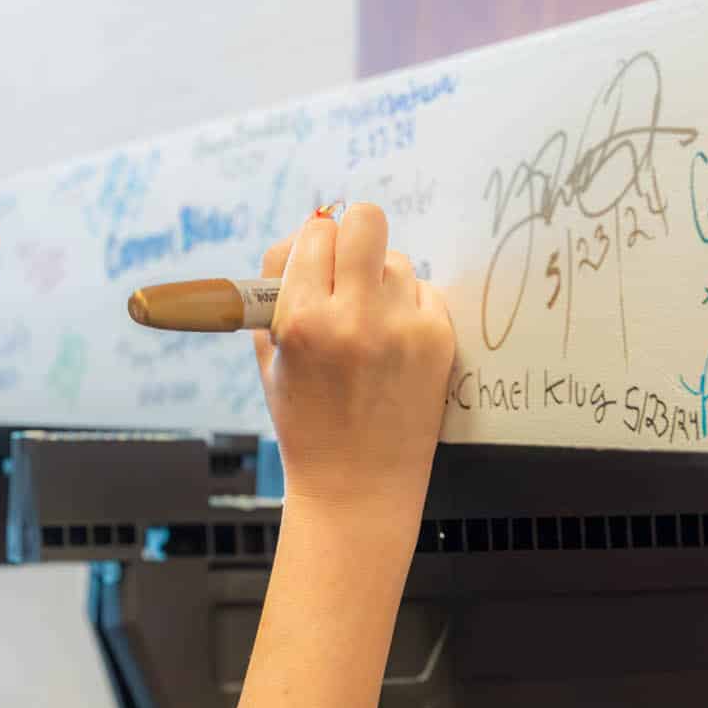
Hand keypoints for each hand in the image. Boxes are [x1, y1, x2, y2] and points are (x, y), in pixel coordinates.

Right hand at [253, 203, 455, 513]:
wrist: (357, 487)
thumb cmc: (306, 422)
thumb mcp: (270, 357)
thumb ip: (276, 291)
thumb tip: (306, 231)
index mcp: (301, 321)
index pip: (314, 233)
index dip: (312, 246)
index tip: (313, 264)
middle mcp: (354, 318)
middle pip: (365, 220)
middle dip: (353, 233)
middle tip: (349, 262)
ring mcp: (402, 328)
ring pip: (396, 260)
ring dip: (380, 281)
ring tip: (368, 328)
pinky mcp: (438, 339)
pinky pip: (424, 291)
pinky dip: (407, 309)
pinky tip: (393, 347)